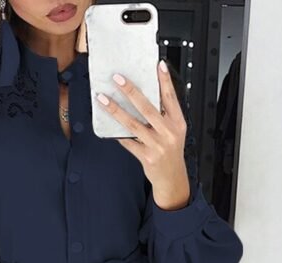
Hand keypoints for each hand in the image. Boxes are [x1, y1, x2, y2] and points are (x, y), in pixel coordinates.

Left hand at [94, 60, 190, 209]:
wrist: (172, 178)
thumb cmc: (170, 152)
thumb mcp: (174, 131)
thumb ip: (164, 115)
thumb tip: (143, 96)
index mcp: (178, 123)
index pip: (171, 98)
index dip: (165, 81)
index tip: (158, 65)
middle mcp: (168, 132)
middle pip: (147, 108)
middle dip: (131, 91)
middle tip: (118, 79)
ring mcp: (157, 145)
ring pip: (133, 124)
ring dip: (116, 110)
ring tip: (103, 99)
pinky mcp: (146, 156)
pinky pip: (128, 141)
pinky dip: (117, 133)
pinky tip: (107, 124)